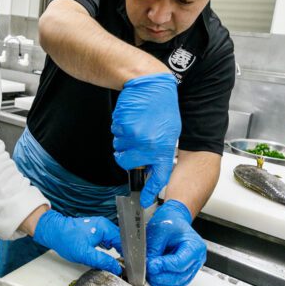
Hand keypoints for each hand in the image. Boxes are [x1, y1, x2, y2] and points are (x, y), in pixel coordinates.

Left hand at [32, 209, 122, 274]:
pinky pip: (108, 240)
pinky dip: (111, 249)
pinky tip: (111, 257)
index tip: (133, 266)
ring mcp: (100, 227)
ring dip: (119, 251)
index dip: (130, 254)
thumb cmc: (66, 240)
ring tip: (122, 263)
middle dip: (126, 253)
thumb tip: (117, 268)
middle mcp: (104, 225)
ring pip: (115, 241)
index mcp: (104, 228)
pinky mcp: (96, 231)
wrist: (53, 231)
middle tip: (128, 267)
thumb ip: (103, 261)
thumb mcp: (85, 254)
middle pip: (121, 240)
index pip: (124, 241)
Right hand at [111, 73, 180, 206]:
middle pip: (127, 163)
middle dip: (127, 156)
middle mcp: (149, 145)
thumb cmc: (161, 107)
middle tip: (133, 143)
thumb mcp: (169, 133)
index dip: (150, 191)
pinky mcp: (123, 127)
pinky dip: (119, 130)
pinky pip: (115, 136)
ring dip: (123, 142)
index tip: (145, 200)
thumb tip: (150, 168)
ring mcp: (134, 136)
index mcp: (164, 148)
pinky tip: (129, 120)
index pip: (158, 175)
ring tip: (135, 126)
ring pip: (119, 150)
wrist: (150, 84)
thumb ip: (160, 152)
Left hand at [145, 200, 206, 285]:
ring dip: (161, 283)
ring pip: (178, 284)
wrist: (174, 219)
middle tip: (147, 273)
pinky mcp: (184, 272)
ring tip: (148, 276)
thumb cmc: (170, 222)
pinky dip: (164, 283)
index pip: (180, 264)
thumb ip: (154, 249)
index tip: (150, 265)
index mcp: (195, 247)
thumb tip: (149, 265)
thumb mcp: (160, 231)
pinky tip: (154, 278)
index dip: (164, 267)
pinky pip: (175, 284)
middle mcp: (197, 260)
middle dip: (161, 278)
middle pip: (180, 277)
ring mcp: (192, 268)